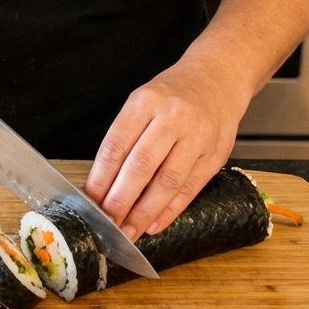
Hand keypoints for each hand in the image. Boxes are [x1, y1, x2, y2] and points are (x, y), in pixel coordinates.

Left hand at [83, 58, 248, 240]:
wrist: (218, 77)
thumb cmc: (173, 94)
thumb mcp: (143, 101)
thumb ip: (125, 136)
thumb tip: (104, 183)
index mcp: (145, 101)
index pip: (117, 145)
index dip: (101, 178)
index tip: (91, 201)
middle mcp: (172, 117)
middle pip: (141, 166)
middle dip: (120, 200)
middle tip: (107, 223)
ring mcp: (197, 136)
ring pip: (167, 182)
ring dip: (144, 212)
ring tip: (128, 231)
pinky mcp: (215, 154)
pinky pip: (190, 188)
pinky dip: (170, 210)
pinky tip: (154, 224)